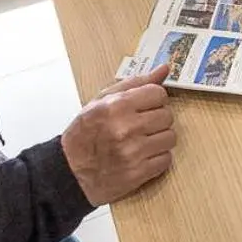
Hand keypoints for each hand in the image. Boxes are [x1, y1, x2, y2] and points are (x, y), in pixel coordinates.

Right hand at [61, 65, 175, 205]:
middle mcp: (126, 128)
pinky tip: (142, 156)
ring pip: (170, 138)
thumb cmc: (85, 133)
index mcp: (116, 106)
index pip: (158, 94)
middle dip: (157, 119)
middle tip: (141, 125)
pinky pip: (166, 160)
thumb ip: (135, 83)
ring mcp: (133, 152)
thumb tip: (164, 69)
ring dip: (159, 139)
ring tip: (142, 141)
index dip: (154, 99)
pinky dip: (157, 158)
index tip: (146, 106)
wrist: (71, 170)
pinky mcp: (138, 173)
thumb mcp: (102, 101)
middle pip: (167, 116)